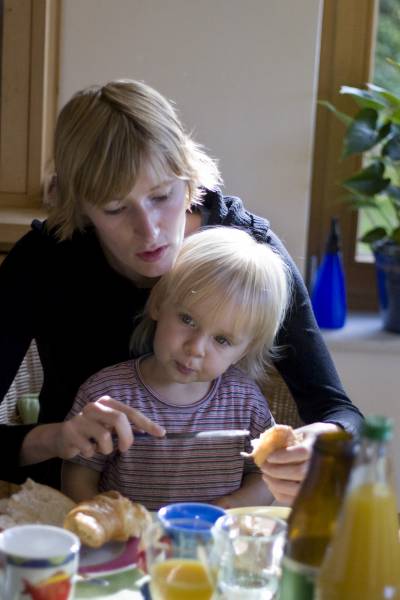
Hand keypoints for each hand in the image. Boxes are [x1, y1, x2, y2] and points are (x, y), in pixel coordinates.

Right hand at [21, 396, 164, 464]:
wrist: (61, 438)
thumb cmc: (91, 433)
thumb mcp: (109, 427)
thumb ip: (126, 427)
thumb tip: (152, 431)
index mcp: (107, 402)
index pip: (131, 412)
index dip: (147, 423)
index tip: (161, 433)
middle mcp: (94, 406)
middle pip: (119, 420)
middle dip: (126, 438)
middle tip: (125, 449)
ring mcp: (81, 418)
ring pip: (105, 437)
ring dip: (106, 450)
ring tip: (99, 448)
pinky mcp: (70, 432)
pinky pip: (90, 449)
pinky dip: (91, 454)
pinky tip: (85, 449)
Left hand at [260, 422, 339, 504]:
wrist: (337, 448)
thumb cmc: (316, 438)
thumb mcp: (303, 431)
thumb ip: (286, 438)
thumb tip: (264, 446)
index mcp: (319, 447)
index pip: (301, 453)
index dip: (283, 456)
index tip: (269, 457)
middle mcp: (322, 466)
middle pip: (297, 473)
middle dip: (276, 471)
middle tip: (263, 466)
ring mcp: (321, 483)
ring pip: (296, 489)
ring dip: (276, 484)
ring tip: (265, 476)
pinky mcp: (316, 494)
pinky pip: (296, 499)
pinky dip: (281, 494)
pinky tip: (272, 485)